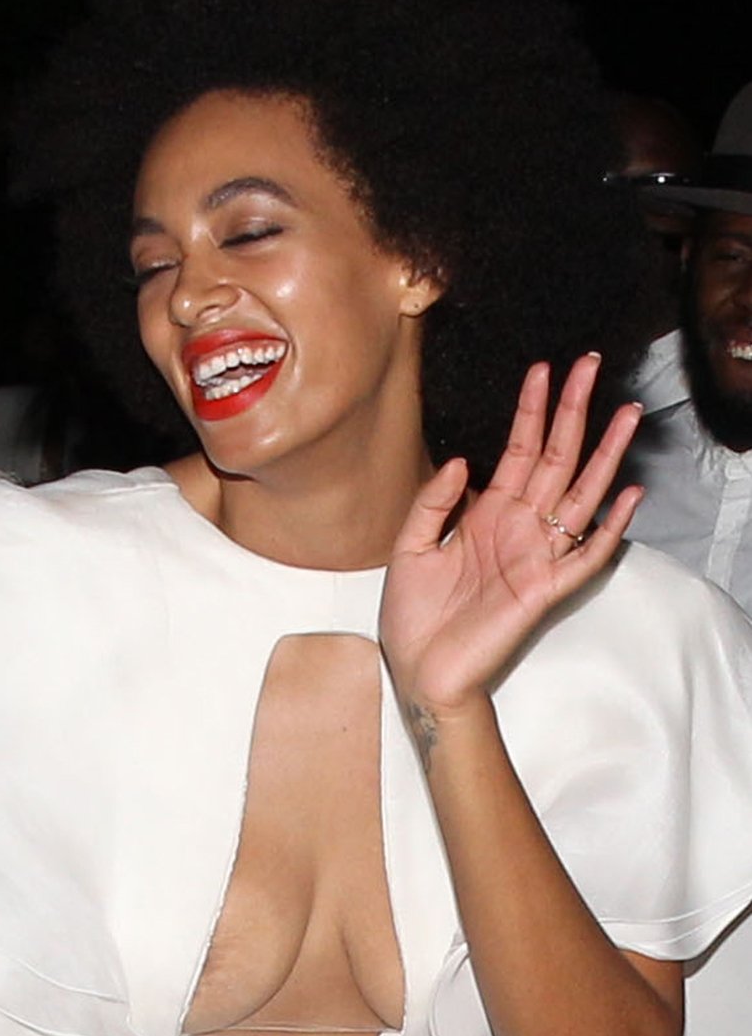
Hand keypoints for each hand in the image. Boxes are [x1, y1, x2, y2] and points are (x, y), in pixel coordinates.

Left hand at [379, 355, 642, 713]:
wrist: (418, 669)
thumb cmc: (413, 613)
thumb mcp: (409, 545)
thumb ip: (434, 502)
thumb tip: (463, 461)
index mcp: (487, 514)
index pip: (519, 451)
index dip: (532, 411)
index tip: (544, 371)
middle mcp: (518, 528)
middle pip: (557, 460)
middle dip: (573, 413)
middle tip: (591, 366)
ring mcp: (535, 557)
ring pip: (580, 496)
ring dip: (604, 455)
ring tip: (626, 415)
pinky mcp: (544, 591)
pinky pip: (585, 557)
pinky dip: (608, 529)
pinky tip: (626, 496)